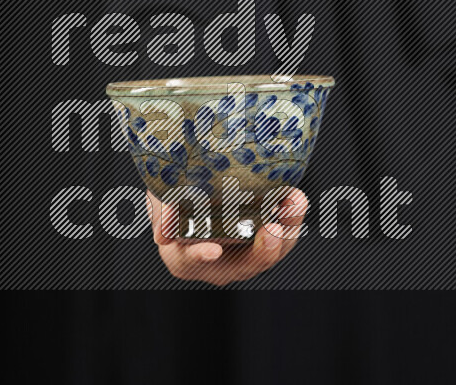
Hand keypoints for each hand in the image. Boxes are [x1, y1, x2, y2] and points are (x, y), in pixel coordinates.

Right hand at [145, 188, 307, 285]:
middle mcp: (218, 265)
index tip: (212, 250)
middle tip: (272, 228)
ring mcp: (244, 255)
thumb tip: (163, 234)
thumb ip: (162, 212)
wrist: (192, 189)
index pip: (191, 261)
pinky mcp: (264, 238)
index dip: (200, 256)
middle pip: (244, 265)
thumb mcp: (160, 198)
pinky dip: (290, 217)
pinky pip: (282, 234)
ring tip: (294, 202)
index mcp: (185, 259)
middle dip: (263, 250)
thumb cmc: (173, 198)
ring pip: (271, 252)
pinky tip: (295, 196)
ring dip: (286, 228)